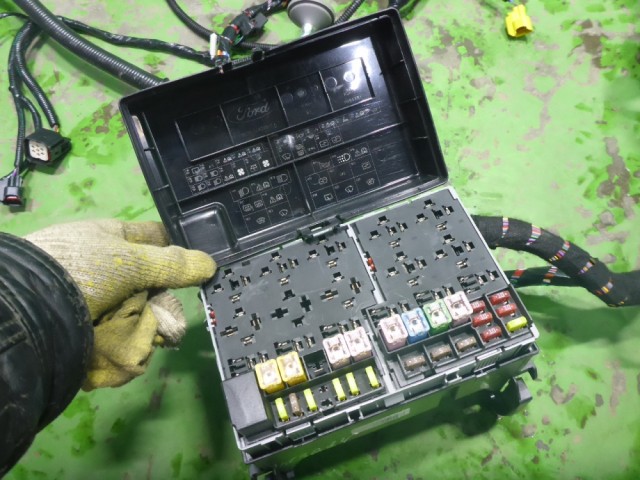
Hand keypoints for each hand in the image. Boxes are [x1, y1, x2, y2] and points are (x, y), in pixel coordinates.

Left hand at [26, 220, 215, 388]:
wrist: (27, 312)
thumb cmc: (77, 269)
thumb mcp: (129, 261)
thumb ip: (172, 264)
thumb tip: (210, 263)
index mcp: (113, 240)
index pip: (157, 239)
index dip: (179, 251)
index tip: (198, 270)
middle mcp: (109, 270)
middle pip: (154, 284)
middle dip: (164, 303)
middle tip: (170, 320)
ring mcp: (100, 301)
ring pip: (142, 313)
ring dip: (150, 327)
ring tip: (154, 340)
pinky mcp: (92, 330)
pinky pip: (124, 336)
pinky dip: (131, 344)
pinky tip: (136, 350)